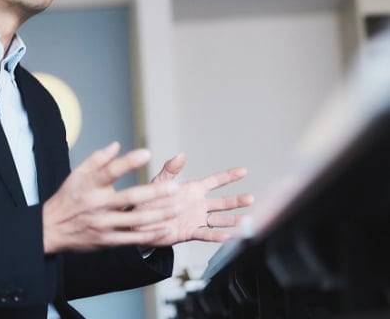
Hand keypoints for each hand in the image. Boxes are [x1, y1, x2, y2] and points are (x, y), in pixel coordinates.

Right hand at [42, 142, 179, 253]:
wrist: (52, 228)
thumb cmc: (68, 197)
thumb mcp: (76, 174)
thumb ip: (97, 159)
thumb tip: (117, 145)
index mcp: (90, 185)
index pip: (110, 171)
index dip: (128, 162)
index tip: (147, 153)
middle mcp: (98, 205)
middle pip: (129, 198)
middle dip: (153, 193)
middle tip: (174, 187)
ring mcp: (104, 224)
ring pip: (136, 221)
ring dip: (159, 215)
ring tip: (178, 207)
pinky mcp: (108, 240)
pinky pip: (133, 238)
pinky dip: (151, 234)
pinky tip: (166, 228)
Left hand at [137, 154, 252, 244]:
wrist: (139, 219)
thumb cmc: (150, 198)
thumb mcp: (160, 182)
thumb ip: (171, 169)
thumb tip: (181, 155)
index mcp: (193, 190)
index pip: (215, 181)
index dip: (229, 176)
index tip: (244, 171)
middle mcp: (198, 204)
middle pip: (223, 202)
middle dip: (237, 201)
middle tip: (251, 199)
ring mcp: (196, 219)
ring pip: (219, 220)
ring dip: (233, 220)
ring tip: (247, 221)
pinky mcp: (190, 232)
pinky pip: (206, 234)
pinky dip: (216, 236)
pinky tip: (228, 236)